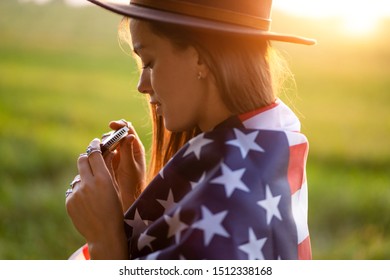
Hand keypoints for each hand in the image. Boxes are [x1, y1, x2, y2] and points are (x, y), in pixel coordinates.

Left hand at [65, 139, 127, 258]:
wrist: (104, 234)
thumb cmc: (116, 210)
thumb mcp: (115, 188)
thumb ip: (107, 170)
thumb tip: (105, 153)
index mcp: (103, 178)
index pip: (94, 153)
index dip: (94, 145)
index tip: (96, 142)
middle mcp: (87, 183)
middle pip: (82, 160)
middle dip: (86, 158)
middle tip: (91, 159)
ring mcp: (76, 193)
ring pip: (78, 177)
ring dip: (84, 178)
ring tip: (93, 192)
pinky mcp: (69, 202)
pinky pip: (73, 190)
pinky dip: (80, 193)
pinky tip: (88, 202)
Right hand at [104, 120, 146, 211]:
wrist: (129, 199)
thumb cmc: (133, 184)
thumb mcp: (130, 167)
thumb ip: (128, 151)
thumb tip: (129, 135)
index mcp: (136, 148)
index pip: (128, 130)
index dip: (120, 125)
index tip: (111, 125)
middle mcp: (127, 150)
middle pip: (117, 134)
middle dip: (110, 135)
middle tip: (105, 142)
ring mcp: (118, 155)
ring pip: (109, 143)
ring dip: (104, 143)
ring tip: (101, 149)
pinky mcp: (110, 162)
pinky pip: (104, 152)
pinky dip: (100, 151)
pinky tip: (97, 156)